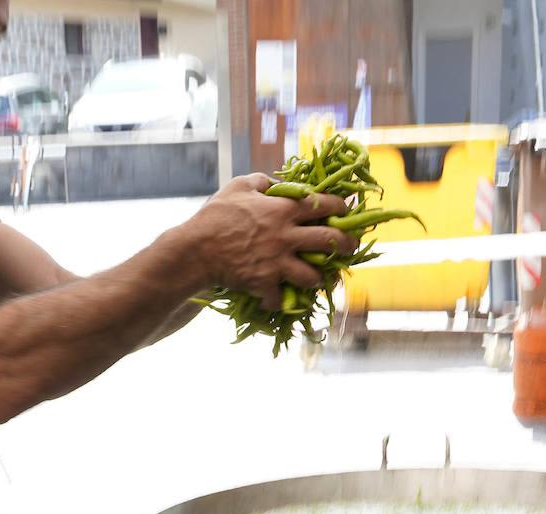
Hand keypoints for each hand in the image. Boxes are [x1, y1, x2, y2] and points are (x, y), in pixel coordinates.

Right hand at [183, 175, 357, 309]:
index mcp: (283, 209)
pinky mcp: (265, 285)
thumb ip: (261, 182)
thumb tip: (274, 182)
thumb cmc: (215, 215)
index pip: (325, 204)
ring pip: (313, 276)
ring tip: (319, 278)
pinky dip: (280, 299)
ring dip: (318, 279)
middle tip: (350, 248)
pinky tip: (277, 297)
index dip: (342, 207)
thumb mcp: (238, 186)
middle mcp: (286, 236)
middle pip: (330, 241)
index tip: (347, 210)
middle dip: (347, 245)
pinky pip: (281, 298)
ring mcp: (277, 263)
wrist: (196, 250)